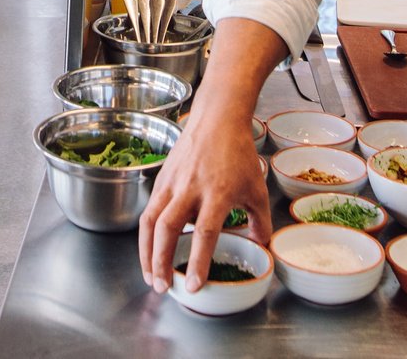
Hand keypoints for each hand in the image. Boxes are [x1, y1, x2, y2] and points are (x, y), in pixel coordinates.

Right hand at [136, 105, 270, 294]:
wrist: (217, 118)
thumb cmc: (238, 152)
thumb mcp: (257, 188)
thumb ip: (260, 222)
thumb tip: (260, 246)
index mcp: (218, 192)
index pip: (204, 232)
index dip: (198, 260)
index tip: (194, 284)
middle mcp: (191, 188)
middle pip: (168, 228)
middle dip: (161, 262)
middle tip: (163, 287)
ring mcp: (173, 183)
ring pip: (150, 221)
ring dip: (146, 253)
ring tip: (150, 276)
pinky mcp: (161, 179)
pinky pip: (148, 210)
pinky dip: (146, 235)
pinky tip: (149, 251)